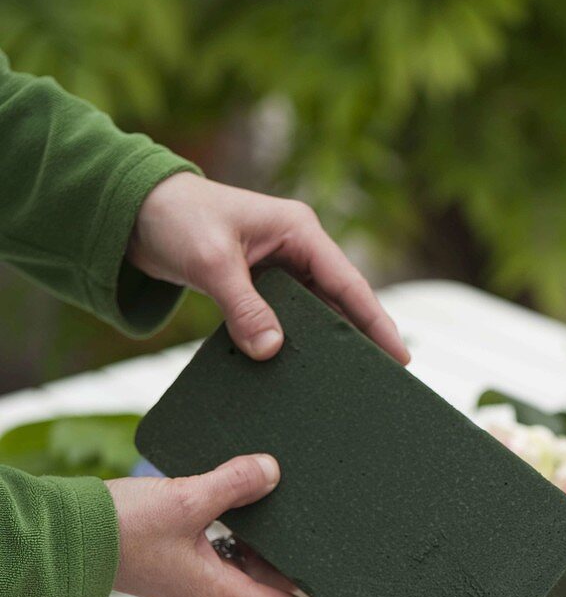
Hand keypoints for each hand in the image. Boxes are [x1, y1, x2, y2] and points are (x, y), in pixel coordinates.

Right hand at [106, 454, 344, 596]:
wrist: (69, 537)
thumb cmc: (118, 532)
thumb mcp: (184, 501)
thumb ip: (233, 484)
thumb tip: (272, 471)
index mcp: (221, 594)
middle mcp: (215, 593)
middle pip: (279, 591)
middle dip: (313, 577)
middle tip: (349, 557)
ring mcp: (200, 578)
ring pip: (256, 569)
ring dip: (281, 551)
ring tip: (315, 525)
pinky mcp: (187, 560)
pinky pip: (233, 552)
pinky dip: (252, 536)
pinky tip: (262, 507)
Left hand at [127, 172, 409, 363]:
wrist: (134, 212)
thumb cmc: (176, 219)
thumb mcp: (212, 263)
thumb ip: (243, 306)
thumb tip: (271, 351)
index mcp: (299, 231)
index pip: (349, 283)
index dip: (376, 321)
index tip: (400, 356)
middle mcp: (296, 249)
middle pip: (339, 302)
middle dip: (358, 339)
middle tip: (381, 381)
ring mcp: (278, 269)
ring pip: (313, 314)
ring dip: (323, 344)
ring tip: (347, 384)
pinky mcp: (257, 286)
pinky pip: (284, 320)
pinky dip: (291, 343)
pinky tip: (298, 372)